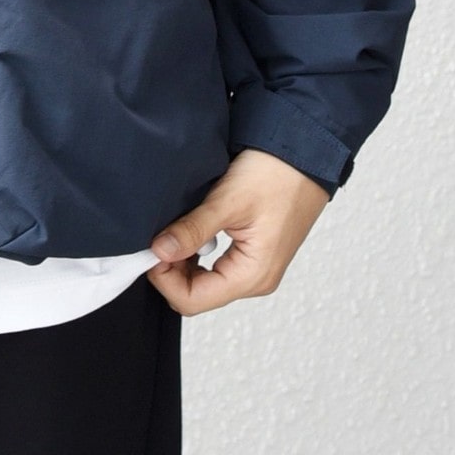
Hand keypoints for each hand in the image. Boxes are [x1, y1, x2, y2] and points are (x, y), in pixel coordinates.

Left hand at [145, 147, 330, 314]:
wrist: (304, 154)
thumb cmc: (276, 175)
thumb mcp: (228, 201)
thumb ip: (192, 230)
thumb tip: (159, 251)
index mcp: (252, 276)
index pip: (193, 300)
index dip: (164, 278)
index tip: (151, 247)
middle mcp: (256, 279)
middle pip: (197, 294)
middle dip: (170, 270)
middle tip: (159, 235)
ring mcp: (255, 267)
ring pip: (204, 281)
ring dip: (182, 260)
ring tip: (174, 229)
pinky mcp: (252, 253)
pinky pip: (216, 267)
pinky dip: (196, 253)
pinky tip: (189, 230)